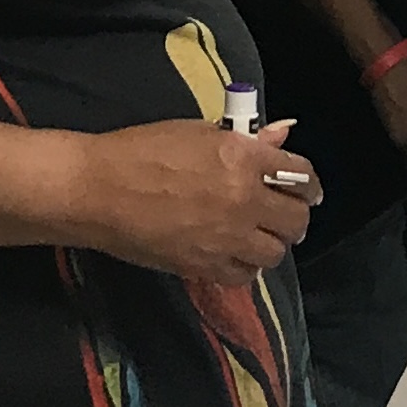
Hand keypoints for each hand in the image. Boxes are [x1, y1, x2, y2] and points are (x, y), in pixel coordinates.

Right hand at [67, 119, 318, 282]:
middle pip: (296, 220)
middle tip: (283, 213)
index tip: (306, 189)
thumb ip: (246, 139)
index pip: (301, 175)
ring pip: (275, 252)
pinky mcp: (204, 266)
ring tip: (256, 234)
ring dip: (271, 242)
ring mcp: (226, 239)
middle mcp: (243, 201)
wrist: (97, 190)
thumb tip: (281, 134)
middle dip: (295, 215)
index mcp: (243, 160)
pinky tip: (233, 253)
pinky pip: (244, 274)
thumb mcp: (197, 132)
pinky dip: (245, 265)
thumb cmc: (141, 150)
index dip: (309, 184)